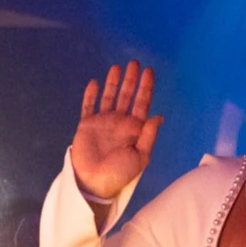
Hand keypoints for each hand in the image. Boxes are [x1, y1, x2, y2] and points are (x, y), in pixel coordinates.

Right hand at [69, 61, 162, 201]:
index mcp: (135, 129)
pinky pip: (88, 106)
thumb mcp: (141, 156)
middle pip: (127, 95)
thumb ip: (149, 135)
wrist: (94, 183)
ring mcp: (103, 122)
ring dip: (113, 82)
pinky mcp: (87, 125)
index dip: (146, 87)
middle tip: (134, 63)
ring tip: (117, 67)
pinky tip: (94, 82)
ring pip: (109, 97)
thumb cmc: (120, 174)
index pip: (142, 103)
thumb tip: (159, 115)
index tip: (149, 71)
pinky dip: (91, 94)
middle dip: (131, 79)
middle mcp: (119, 122)